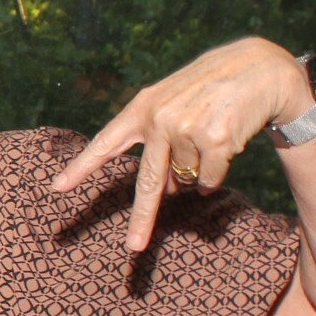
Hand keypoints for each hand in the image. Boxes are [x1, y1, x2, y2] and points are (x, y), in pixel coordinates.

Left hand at [49, 38, 313, 251]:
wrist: (257, 67)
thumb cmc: (209, 90)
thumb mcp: (174, 106)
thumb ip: (161, 145)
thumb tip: (166, 192)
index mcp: (142, 108)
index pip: (105, 143)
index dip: (81, 167)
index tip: (57, 188)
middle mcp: (160, 119)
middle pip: (148, 182)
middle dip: (143, 218)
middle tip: (133, 248)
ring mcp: (187, 129)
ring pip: (188, 180)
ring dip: (199, 172)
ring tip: (211, 138)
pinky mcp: (216, 139)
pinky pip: (211, 179)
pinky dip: (218, 173)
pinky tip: (227, 144)